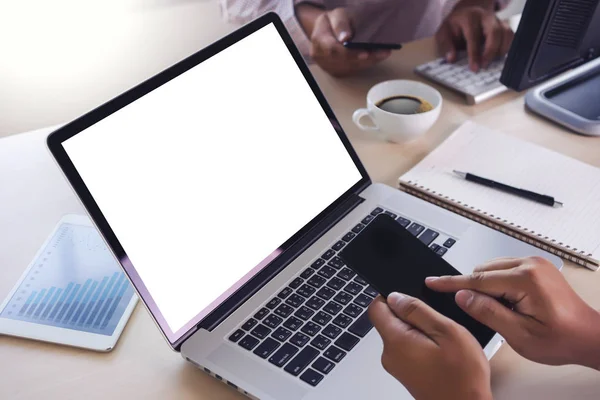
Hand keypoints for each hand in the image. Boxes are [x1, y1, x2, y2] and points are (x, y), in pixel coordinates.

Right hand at [295, 5, 389, 76]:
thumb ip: (341, 24)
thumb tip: (345, 38)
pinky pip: (352, 71)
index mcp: (319, 38)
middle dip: (365, 58)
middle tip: (383, 53)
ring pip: (349, 68)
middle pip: (344, 61)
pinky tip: (376, 58)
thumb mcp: (338, 15)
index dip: (349, 53)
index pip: (333, 49)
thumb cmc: (334, 21)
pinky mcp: (335, 71)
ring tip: (383, 54)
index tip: (366, 53)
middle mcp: (320, 55)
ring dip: (368, 62)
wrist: (327, 29)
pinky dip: (365, 65)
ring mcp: (327, 66)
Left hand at [369, 293, 491, 399]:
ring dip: (419, 331)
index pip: (376, 308)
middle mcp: (390, 355)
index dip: (392, 297)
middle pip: (389, 321)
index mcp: (396, 341)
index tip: (411, 297)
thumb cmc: (462, 377)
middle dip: (410, 315)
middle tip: (436, 321)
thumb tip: (395, 296)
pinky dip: (422, 344)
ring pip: (400, 335)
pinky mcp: (406, 373)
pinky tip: (440, 351)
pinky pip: (408, 349)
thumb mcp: (446, 332)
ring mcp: (397, 366)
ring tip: (442, 339)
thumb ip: (418, 311)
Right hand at [426, 257, 599, 369]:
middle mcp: (529, 265)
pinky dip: (499, 285)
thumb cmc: (561, 339)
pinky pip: (504, 269)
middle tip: (490, 315)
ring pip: (492, 270)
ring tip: (507, 312)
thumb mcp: (519, 334)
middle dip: (477, 291)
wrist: (587, 337)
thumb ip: (487, 312)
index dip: (451, 283)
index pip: (477, 279)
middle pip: (483, 272)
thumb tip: (463, 296)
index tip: (432, 282)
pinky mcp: (535, 266)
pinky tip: (511, 303)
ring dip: (489, 289)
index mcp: (525, 279)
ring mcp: (533, 263)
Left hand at [435, 5, 513, 70]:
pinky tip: (499, 58)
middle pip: (495, 32)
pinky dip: (507, 48)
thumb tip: (451, 59)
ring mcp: (497, 20)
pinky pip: (511, 36)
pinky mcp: (504, 26)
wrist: (467, 11)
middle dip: (491, 52)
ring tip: (492, 63)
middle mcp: (486, 17)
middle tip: (484, 66)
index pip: (474, 36)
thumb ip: (446, 45)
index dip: (474, 54)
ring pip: (506, 34)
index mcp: (470, 18)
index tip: (474, 68)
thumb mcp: (444, 32)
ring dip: (501, 50)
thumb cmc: (455, 25)